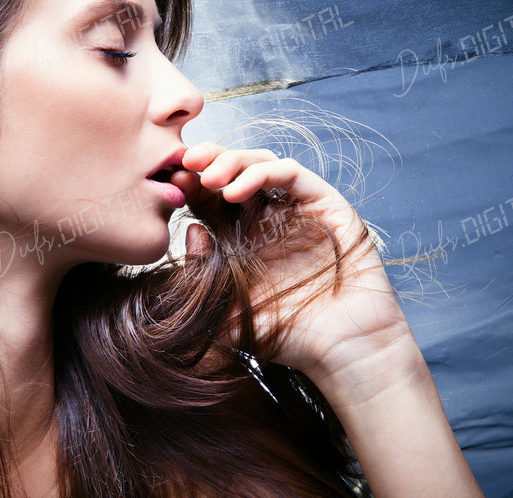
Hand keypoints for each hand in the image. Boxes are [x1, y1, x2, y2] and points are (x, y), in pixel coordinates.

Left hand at [173, 142, 413, 394]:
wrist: (342, 352)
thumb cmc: (286, 336)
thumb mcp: (226, 310)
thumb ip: (201, 274)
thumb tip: (190, 229)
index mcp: (243, 237)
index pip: (212, 197)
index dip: (191, 184)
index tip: (169, 182)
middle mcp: (269, 217)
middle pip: (234, 171)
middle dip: (208, 161)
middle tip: (183, 164)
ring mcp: (298, 209)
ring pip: (261, 163)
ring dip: (232, 162)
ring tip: (209, 179)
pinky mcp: (326, 205)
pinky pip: (292, 174)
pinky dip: (262, 173)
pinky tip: (236, 192)